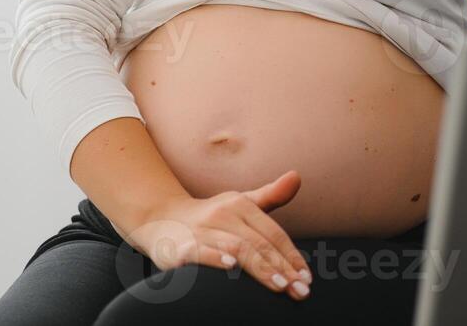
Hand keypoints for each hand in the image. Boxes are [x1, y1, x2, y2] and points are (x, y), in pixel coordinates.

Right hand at [125, 170, 313, 300]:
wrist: (160, 218)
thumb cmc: (210, 217)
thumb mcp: (241, 203)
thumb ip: (270, 196)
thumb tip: (297, 177)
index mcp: (241, 205)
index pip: (273, 233)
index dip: (291, 255)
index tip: (306, 277)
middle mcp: (223, 215)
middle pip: (259, 243)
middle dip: (282, 267)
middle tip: (299, 289)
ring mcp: (202, 230)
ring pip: (236, 247)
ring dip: (260, 267)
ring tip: (280, 284)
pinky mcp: (182, 246)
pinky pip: (200, 252)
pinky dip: (216, 258)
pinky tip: (231, 268)